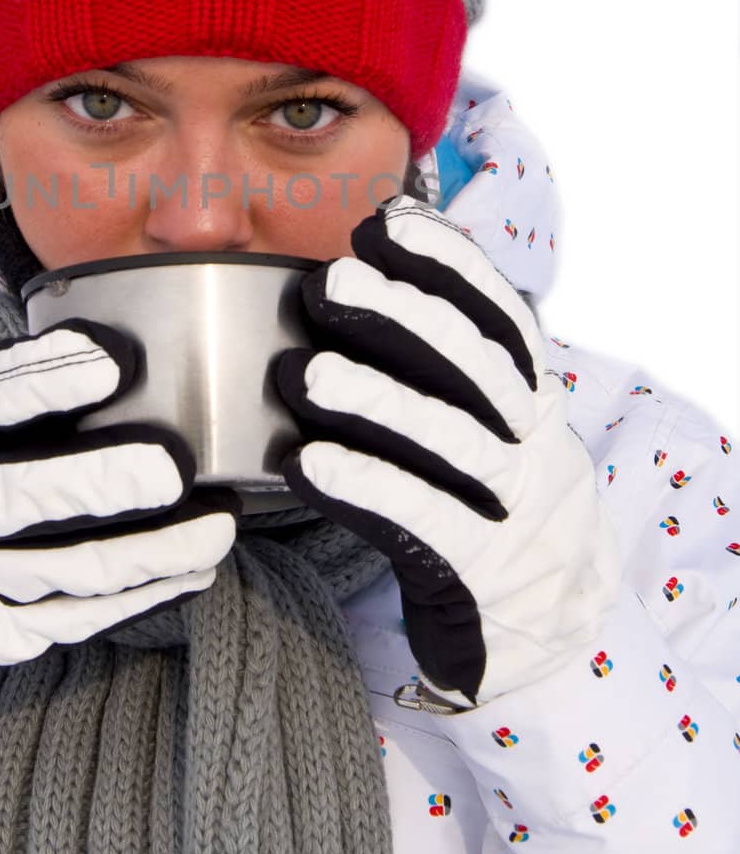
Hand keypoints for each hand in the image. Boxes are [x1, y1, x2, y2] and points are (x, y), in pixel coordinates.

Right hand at [0, 320, 237, 708]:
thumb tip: (107, 348)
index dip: (43, 379)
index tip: (110, 359)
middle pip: (18, 497)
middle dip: (100, 485)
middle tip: (171, 468)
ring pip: (64, 571)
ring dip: (149, 552)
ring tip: (217, 527)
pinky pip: (76, 618)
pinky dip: (141, 595)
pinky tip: (191, 573)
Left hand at [274, 195, 621, 708]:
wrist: (549, 629)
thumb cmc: (484, 500)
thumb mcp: (484, 424)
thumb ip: (435, 363)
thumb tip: (350, 274)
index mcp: (531, 394)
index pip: (497, 314)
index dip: (447, 264)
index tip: (385, 224)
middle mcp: (531, 441)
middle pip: (471, 366)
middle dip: (399, 317)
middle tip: (329, 285)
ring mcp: (511, 508)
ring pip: (447, 440)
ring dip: (372, 401)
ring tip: (303, 374)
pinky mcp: (476, 572)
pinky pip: (419, 522)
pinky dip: (362, 487)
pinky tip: (305, 463)